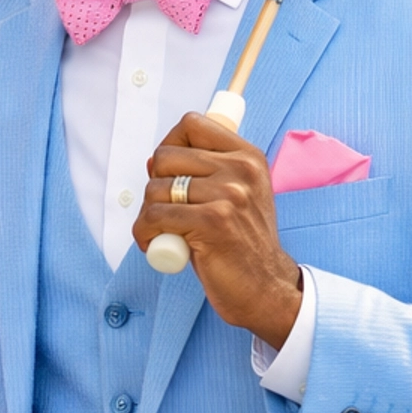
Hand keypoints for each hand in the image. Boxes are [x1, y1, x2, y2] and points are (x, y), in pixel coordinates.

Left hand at [134, 112, 303, 347]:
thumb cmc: (242, 244)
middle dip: (155, 186)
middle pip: (165, 156)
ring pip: (156, 189)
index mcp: (247, 157)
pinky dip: (145, 233)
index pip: (192, 124)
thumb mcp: (236, 195)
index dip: (170, 145)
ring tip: (162, 232)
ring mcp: (229, 195)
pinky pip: (155, 217)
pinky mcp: (213, 222)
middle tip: (164, 211)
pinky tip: (155, 244)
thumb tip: (155, 159)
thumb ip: (205, 171)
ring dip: (148, 214)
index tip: (168, 172)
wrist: (266, 288)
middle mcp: (241, 170)